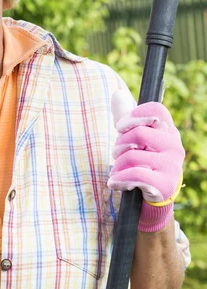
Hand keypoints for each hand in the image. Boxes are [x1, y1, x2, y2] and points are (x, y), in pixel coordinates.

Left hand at [108, 90, 184, 231]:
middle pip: (139, 133)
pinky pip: (135, 175)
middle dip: (119, 144)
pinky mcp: (166, 185)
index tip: (120, 127)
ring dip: (116, 165)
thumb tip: (117, 93)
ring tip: (116, 172)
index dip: (135, 114)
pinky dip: (119, 179)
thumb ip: (125, 116)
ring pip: (133, 156)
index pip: (156, 110)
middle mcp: (174, 146)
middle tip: (116, 154)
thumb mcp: (134, 139)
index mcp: (168, 130)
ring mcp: (172, 166)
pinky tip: (114, 183)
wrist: (153, 196)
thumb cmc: (143, 161)